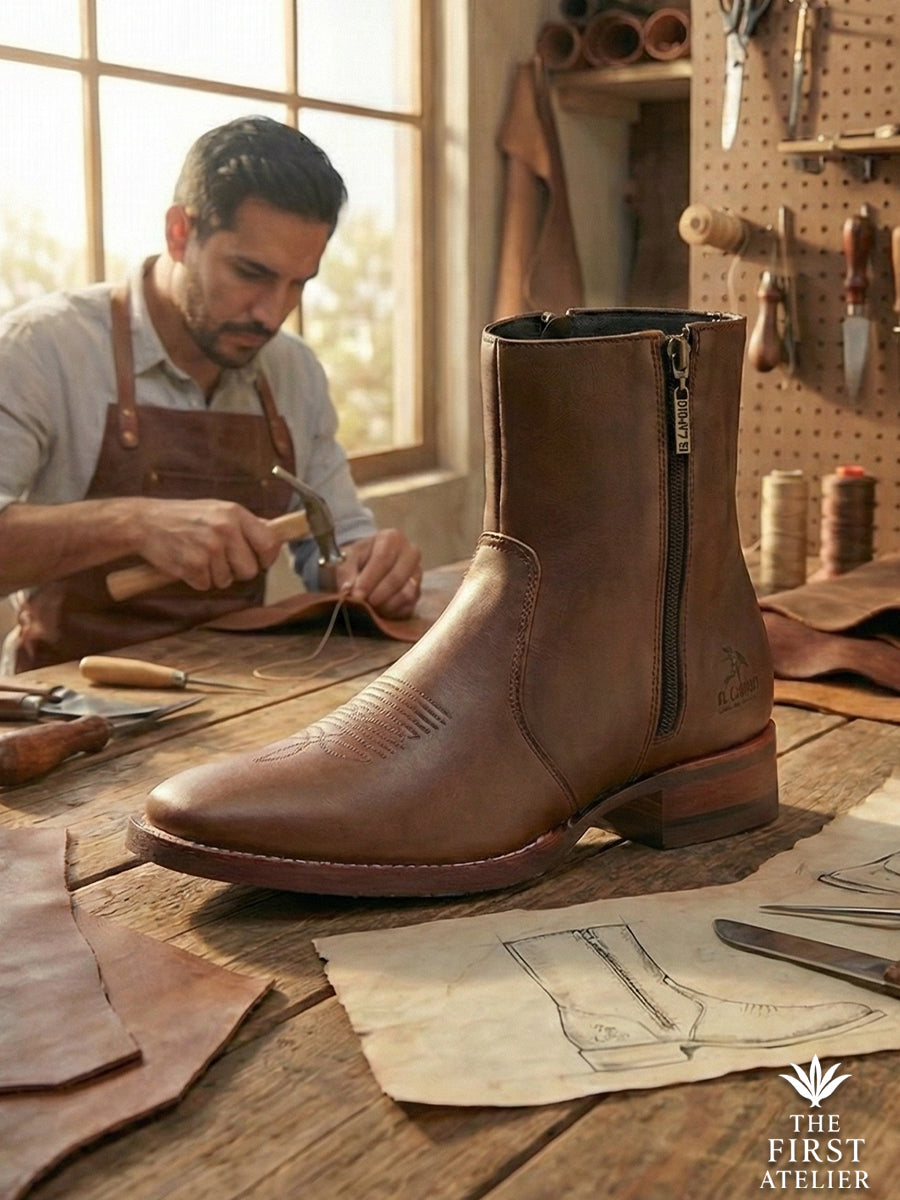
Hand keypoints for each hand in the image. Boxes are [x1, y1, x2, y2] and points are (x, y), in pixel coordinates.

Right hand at [133, 498, 282, 590]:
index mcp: (235, 513)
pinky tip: (186, 563)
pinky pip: (206, 585)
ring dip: (214, 575)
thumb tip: (274, 532)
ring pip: (227, 580)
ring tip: (198, 556)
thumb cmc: (184, 517)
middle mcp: (225, 529)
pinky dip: (197, 580)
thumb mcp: (217, 509)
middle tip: (220, 560)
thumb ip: (244, 523)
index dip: (267, 558)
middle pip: (250, 570)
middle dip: (237, 571)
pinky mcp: (193, 565)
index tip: (260, 561)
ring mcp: (209, 548)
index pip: (270, 543)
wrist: (145, 522)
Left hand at [328, 530, 421, 618]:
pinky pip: (409, 607)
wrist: (366, 566)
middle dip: (377, 594)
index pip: (383, 558)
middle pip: (397, 578)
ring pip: (406, 594)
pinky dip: (392, 612)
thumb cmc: (357, 560)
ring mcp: (417, 574)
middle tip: (362, 604)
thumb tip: (349, 591)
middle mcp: (410, 553)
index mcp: (392, 538)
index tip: (356, 594)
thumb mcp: (346, 560)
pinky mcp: (418, 593)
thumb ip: (346, 573)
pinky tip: (379, 611)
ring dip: (385, 605)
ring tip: (370, 607)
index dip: (369, 579)